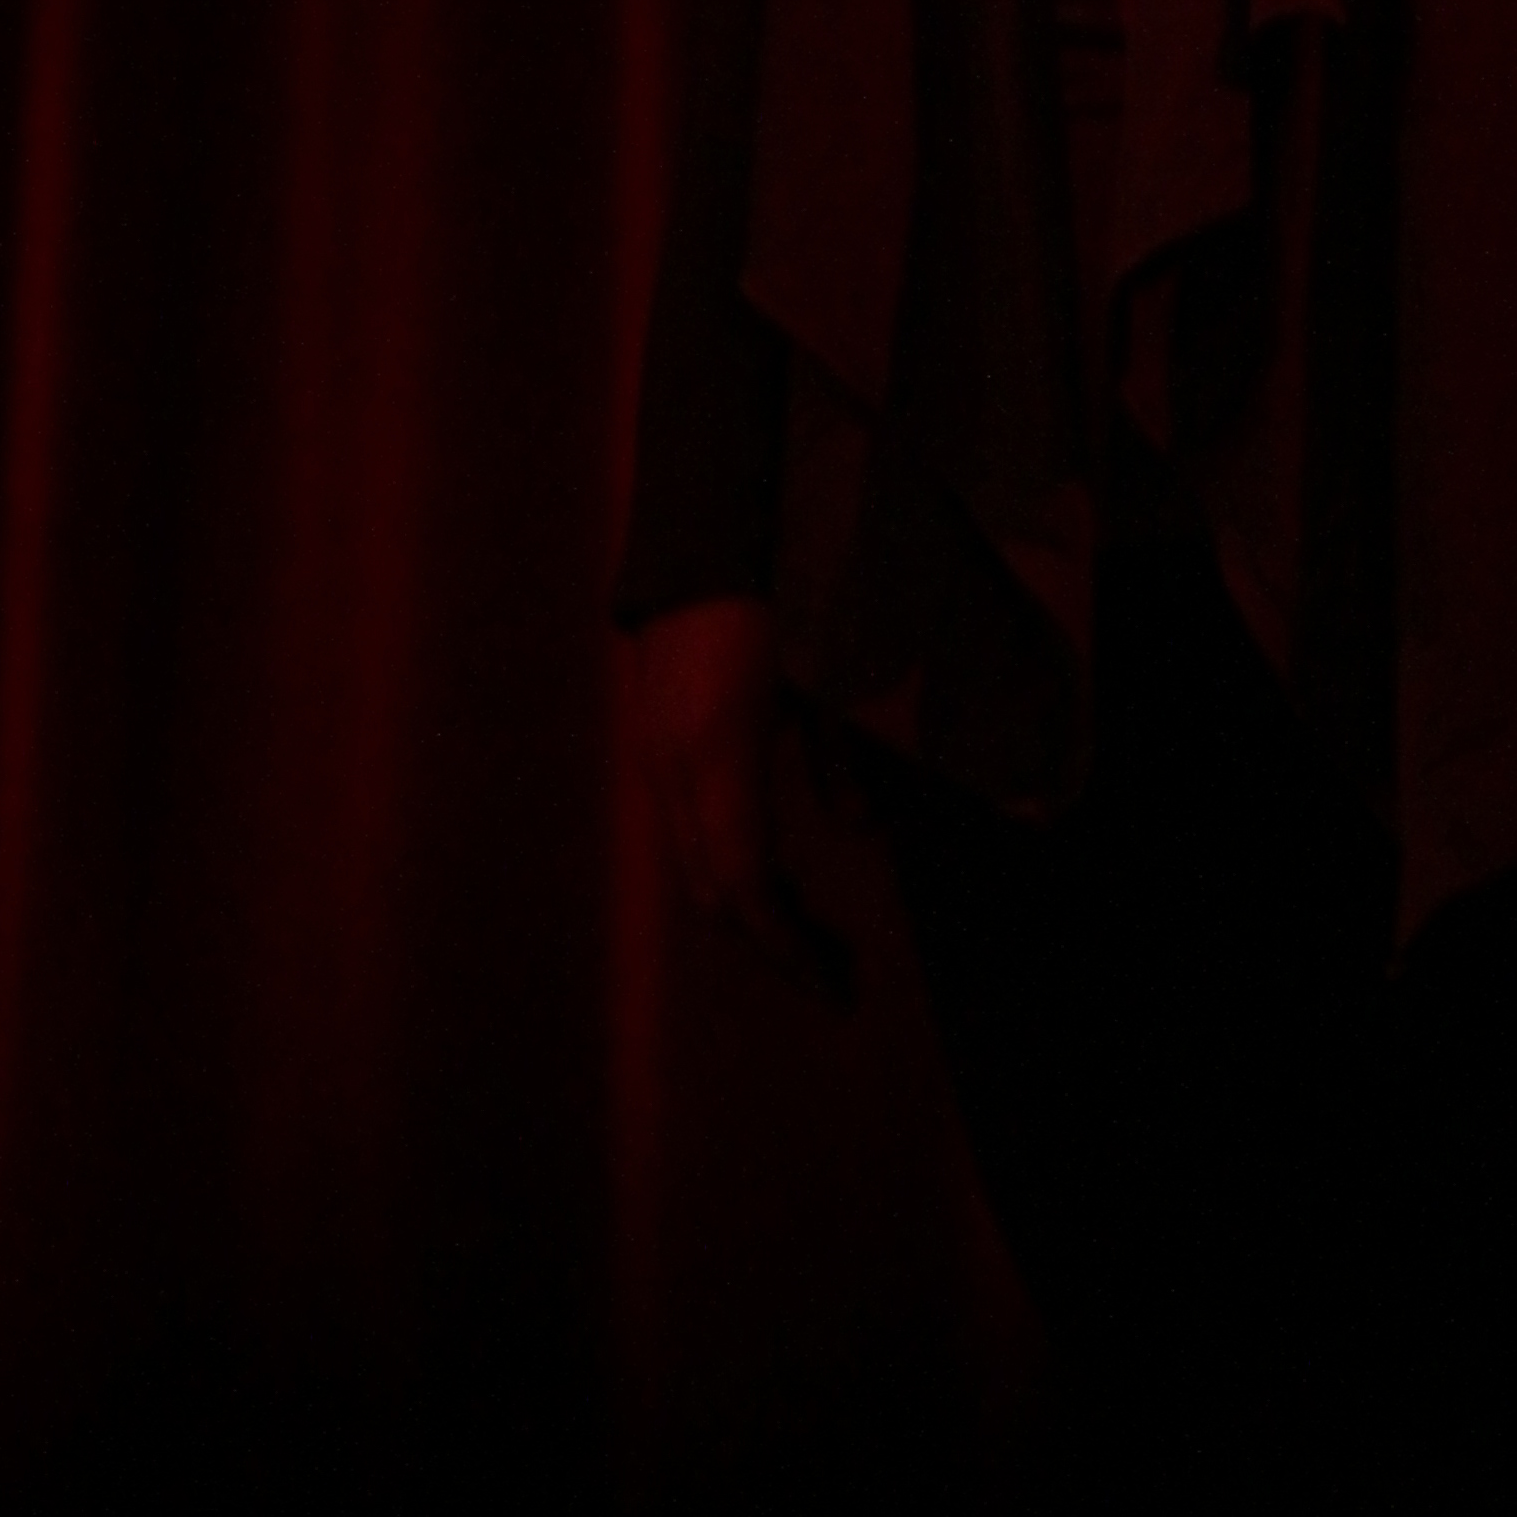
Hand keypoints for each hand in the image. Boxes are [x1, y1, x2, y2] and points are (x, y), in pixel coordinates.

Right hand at [627, 595, 862, 1008]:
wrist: (702, 534)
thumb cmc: (776, 594)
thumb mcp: (822, 674)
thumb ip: (838, 757)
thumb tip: (857, 833)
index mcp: (718, 754)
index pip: (744, 884)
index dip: (787, 944)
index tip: (832, 983)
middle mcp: (674, 767)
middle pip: (714, 890)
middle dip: (775, 942)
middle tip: (838, 975)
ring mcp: (658, 756)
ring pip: (701, 866)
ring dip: (757, 910)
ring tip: (819, 938)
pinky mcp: (658, 745)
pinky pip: (695, 833)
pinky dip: (739, 869)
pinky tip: (784, 878)